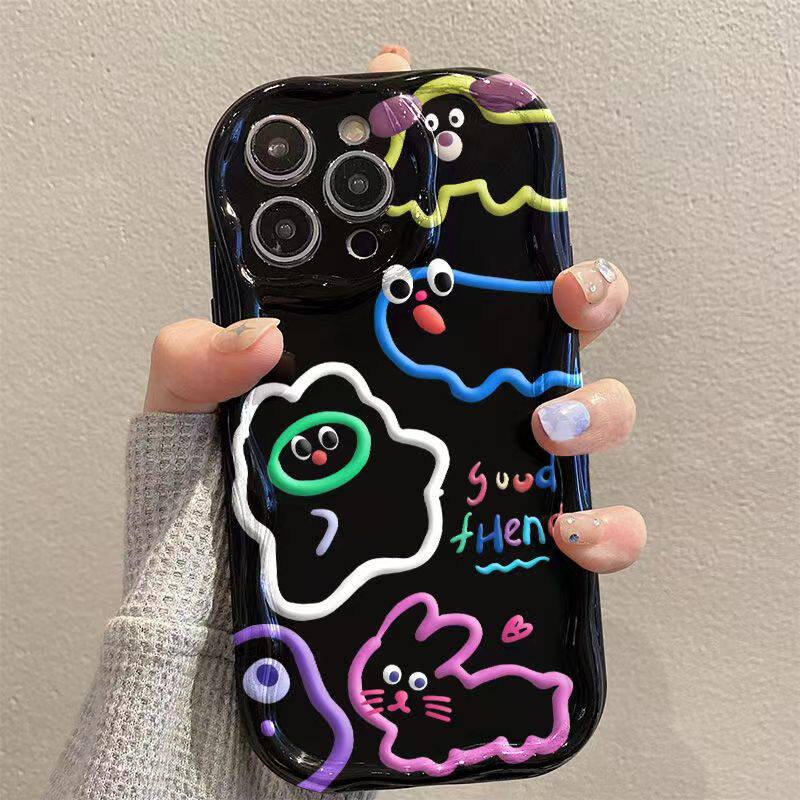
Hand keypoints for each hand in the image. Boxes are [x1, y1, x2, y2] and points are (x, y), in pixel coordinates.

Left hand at [145, 46, 644, 573]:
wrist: (231, 613)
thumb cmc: (213, 507)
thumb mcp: (189, 417)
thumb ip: (196, 363)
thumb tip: (258, 333)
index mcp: (394, 346)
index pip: (450, 257)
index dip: (469, 188)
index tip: (488, 135)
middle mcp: (457, 393)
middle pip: (559, 320)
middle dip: (590, 289)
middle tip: (564, 294)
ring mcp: (492, 462)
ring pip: (598, 407)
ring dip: (600, 404)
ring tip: (544, 424)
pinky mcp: (510, 538)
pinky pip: (598, 526)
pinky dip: (608, 528)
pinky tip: (566, 531)